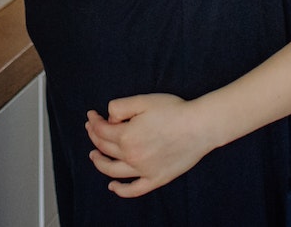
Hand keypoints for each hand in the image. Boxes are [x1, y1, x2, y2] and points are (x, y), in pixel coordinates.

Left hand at [85, 94, 215, 196]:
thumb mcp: (143, 100)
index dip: (93, 121)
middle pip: (104, 148)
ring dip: (99, 162)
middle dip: (94, 136)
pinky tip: (113, 187)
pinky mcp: (156, 179)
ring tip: (94, 155)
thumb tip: (109, 119)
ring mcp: (143, 170)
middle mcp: (131, 156)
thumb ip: (119, 107)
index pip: (101, 130)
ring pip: (112, 170)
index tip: (91, 114)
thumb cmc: (174, 111)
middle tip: (91, 128)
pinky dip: (121, 190)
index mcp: (126, 136)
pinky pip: (134, 189)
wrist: (199, 127)